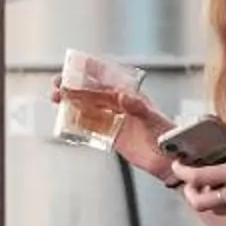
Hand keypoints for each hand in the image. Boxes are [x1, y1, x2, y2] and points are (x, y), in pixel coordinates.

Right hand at [50, 82, 171, 173]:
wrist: (170, 160)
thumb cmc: (167, 135)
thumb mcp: (153, 118)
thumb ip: (138, 107)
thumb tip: (122, 97)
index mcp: (131, 95)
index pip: (108, 80)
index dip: (91, 71)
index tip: (74, 65)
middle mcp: (120, 105)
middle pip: (93, 93)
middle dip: (74, 87)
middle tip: (57, 83)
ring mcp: (115, 120)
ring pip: (88, 108)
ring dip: (71, 103)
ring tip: (55, 98)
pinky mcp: (111, 136)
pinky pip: (90, 127)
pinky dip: (77, 122)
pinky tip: (65, 118)